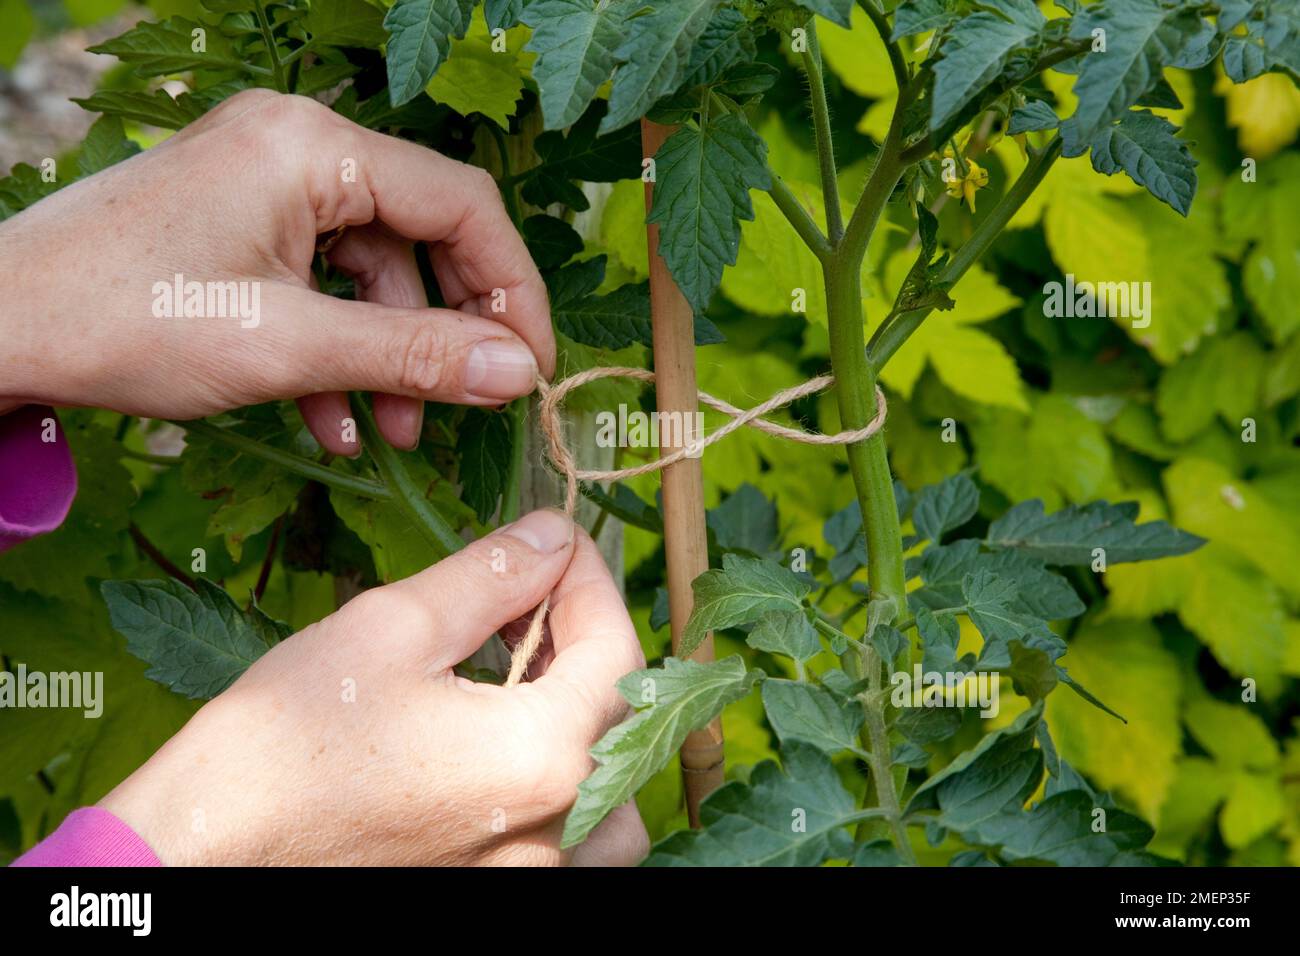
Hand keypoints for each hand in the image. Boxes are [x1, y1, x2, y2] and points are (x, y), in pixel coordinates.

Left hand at [0, 89, 552, 452]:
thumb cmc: (127, 322)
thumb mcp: (289, 346)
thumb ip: (415, 356)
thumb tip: (518, 373)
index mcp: (316, 148)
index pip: (461, 205)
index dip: (511, 290)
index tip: (529, 368)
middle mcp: (299, 147)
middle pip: (421, 235)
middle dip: (444, 331)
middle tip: (468, 403)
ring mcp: (267, 182)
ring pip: (372, 270)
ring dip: (389, 356)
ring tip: (391, 434)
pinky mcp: (242, 220)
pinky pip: (321, 280)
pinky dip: (337, 349)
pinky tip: (332, 420)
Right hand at [99, 509, 648, 865]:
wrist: (203, 858)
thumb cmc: (282, 744)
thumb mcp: (391, 628)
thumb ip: (491, 577)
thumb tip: (552, 535)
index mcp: (543, 758)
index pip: (617, 650)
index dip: (593, 581)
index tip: (559, 540)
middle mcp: (556, 832)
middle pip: (621, 719)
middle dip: (588, 641)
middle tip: (536, 594)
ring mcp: (528, 879)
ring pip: (610, 797)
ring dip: (588, 724)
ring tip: (528, 673)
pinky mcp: (492, 896)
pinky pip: (568, 842)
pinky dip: (561, 785)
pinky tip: (503, 741)